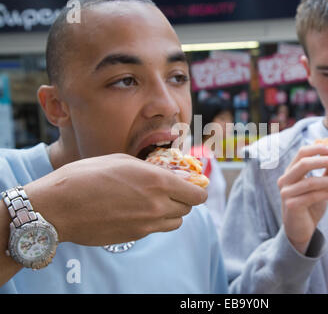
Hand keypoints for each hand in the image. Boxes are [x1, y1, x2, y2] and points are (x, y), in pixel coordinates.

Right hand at [23, 153, 207, 245]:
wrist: (59, 206)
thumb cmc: (86, 176)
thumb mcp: (123, 160)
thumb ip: (151, 169)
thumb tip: (167, 174)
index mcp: (158, 182)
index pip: (197, 195)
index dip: (198, 190)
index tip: (194, 186)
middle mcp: (157, 205)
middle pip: (188, 209)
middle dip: (184, 199)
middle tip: (172, 191)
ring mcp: (146, 225)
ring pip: (175, 222)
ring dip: (172, 212)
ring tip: (155, 202)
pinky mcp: (134, 237)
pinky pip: (155, 230)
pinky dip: (154, 221)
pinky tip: (137, 211)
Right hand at [277, 144, 327, 253]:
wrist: (299, 229)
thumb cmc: (309, 205)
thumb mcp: (318, 186)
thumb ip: (326, 172)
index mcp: (290, 171)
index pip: (302, 153)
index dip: (318, 148)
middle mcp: (285, 180)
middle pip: (304, 164)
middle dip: (325, 161)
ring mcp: (287, 193)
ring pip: (311, 181)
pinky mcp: (292, 205)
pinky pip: (313, 196)